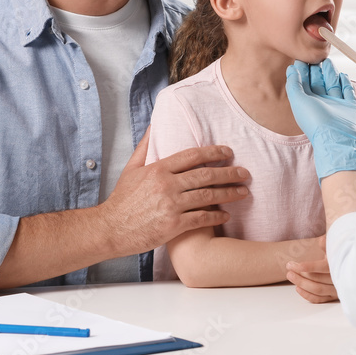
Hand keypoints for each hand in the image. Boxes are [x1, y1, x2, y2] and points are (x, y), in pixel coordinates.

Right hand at [101, 127, 250, 255]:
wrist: (110, 229)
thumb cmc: (121, 200)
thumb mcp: (131, 169)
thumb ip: (145, 147)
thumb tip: (153, 125)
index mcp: (158, 169)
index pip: (193, 155)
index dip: (214, 152)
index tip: (228, 152)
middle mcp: (167, 185)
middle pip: (206, 175)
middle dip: (229, 173)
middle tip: (245, 173)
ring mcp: (171, 205)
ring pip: (208, 196)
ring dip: (229, 194)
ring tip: (243, 192)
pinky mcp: (173, 225)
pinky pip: (202, 218)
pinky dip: (216, 216)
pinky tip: (226, 215)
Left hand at [285, 59, 355, 179]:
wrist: (337, 138)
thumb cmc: (315, 121)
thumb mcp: (298, 101)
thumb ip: (294, 84)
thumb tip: (291, 69)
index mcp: (308, 103)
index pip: (304, 83)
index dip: (303, 70)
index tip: (301, 58)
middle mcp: (321, 103)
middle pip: (319, 81)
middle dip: (317, 69)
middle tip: (315, 56)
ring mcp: (336, 105)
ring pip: (332, 84)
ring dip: (330, 72)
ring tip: (327, 61)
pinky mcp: (350, 106)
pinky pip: (347, 91)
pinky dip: (345, 82)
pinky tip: (342, 74)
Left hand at [286, 237, 337, 302]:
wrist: (348, 267)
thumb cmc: (337, 255)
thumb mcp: (333, 247)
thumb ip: (327, 244)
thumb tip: (322, 240)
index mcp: (339, 265)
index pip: (323, 268)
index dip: (308, 267)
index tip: (293, 265)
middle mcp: (339, 279)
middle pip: (318, 280)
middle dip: (300, 274)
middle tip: (289, 267)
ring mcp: (337, 290)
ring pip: (317, 290)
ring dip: (301, 283)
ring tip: (290, 275)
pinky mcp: (333, 296)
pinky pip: (319, 299)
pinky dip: (307, 295)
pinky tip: (297, 288)